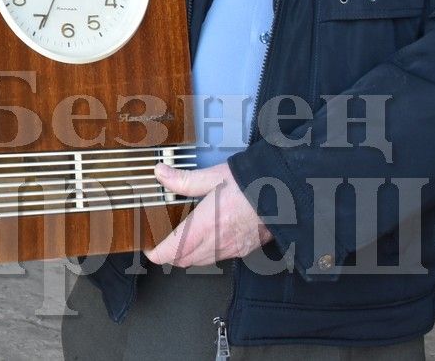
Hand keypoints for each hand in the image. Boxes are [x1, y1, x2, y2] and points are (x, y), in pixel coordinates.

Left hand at [146, 163, 271, 267]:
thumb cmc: (252, 184)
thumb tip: (161, 173)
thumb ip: (184, 179)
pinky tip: (207, 240)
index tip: (148, 249)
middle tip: (160, 245)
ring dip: (187, 257)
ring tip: (180, 243)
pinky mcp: (244, 249)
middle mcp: (218, 242)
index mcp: (206, 225)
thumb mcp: (213, 177)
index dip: (157, 254)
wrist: (285, 193)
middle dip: (169, 256)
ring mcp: (232, 248)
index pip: (173, 250)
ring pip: (201, 262)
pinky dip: (206, 255)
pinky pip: (219, 259)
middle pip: (184, 260)